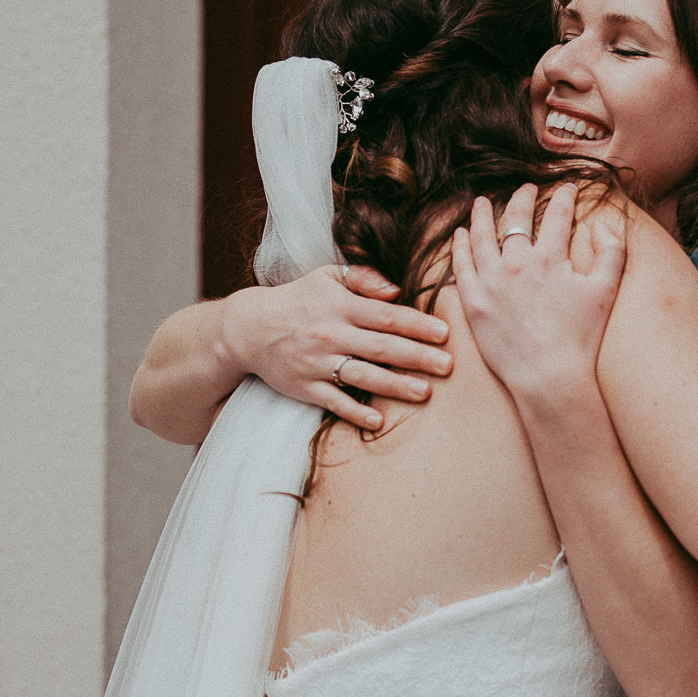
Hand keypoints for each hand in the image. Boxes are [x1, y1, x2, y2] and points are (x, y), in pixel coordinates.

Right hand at [221, 264, 451, 430]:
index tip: (445, 333)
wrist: (248, 328)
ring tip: (425, 392)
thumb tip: (396, 290)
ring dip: (394, 385)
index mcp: (340, 306)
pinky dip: (354, 411)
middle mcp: (330, 334)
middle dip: (417, 356)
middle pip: (380, 347)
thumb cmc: (299, 299)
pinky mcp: (304, 386)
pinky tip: (378, 420)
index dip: (416, 324)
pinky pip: (332, 401)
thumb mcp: (328, 276)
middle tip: (449, 365)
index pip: (386, 316)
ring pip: (361, 375)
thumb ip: (364, 278)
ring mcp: (316, 362)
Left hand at [452, 183, 626, 403]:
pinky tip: (460, 235)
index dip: (564, 196)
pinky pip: (461, 266)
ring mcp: (490, 282)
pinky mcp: (473, 303)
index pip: (557, 214)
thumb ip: (612, 252)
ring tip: (482, 202)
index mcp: (550, 258)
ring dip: (483, 215)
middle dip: (523, 197)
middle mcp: (517, 263)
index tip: (566, 187)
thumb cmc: (581, 337)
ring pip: (481, 237)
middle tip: (526, 189)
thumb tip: (602, 224)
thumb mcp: (606, 291)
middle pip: (516, 218)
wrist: (549, 377)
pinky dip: (460, 246)